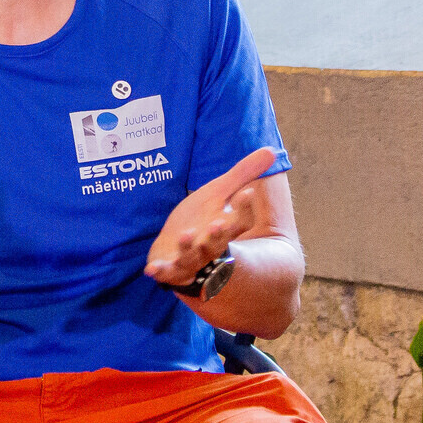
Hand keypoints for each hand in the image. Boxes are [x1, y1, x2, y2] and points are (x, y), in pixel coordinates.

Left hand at [143, 148, 278, 290]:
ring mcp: (190, 260)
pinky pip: (166, 272)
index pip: (240, 222)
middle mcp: (211, 247)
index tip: (246, 193)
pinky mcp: (170, 268)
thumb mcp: (219, 192)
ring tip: (186, 235)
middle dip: (217, 235)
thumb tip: (271, 151)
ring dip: (189, 249)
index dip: (243, 209)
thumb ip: (243, 174)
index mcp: (226, 229)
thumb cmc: (201, 218)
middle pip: (217, 243)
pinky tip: (152, 269)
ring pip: (192, 258)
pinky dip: (161, 271)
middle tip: (219, 223)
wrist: (176, 244)